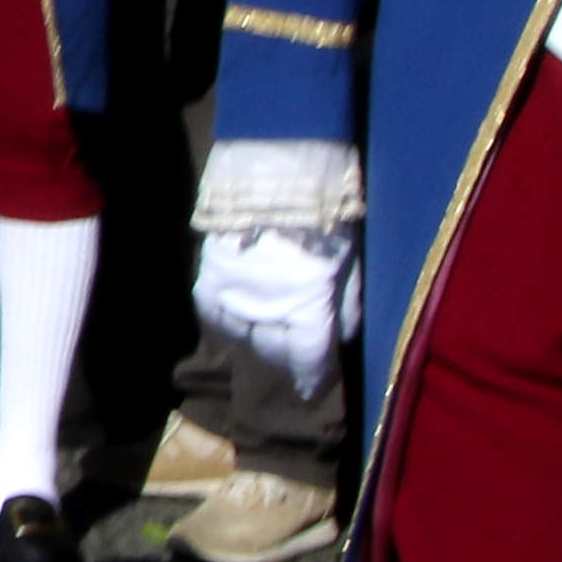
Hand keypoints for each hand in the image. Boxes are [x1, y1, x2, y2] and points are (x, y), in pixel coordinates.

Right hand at [194, 229, 353, 400]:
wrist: (277, 171)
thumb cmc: (326, 214)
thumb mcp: (351, 258)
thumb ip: (347, 303)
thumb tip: (342, 338)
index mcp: (308, 305)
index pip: (307, 358)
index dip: (310, 378)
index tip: (311, 391)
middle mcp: (268, 308)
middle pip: (273, 350)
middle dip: (285, 360)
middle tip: (290, 361)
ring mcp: (236, 292)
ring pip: (241, 336)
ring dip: (255, 343)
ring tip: (262, 343)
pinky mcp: (211, 272)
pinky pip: (211, 312)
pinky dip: (222, 325)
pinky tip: (231, 329)